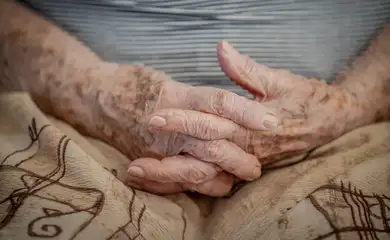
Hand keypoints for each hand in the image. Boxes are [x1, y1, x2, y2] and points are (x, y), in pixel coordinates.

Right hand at [75, 63, 277, 195]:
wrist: (94, 97)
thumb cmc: (134, 85)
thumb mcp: (168, 82)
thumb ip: (198, 97)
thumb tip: (231, 109)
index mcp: (176, 97)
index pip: (219, 104)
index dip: (247, 112)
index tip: (272, 121)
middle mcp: (169, 125)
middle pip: (213, 144)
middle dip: (239, 157)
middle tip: (256, 165)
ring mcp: (157, 146)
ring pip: (196, 169)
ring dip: (221, 176)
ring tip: (239, 179)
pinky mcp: (148, 161)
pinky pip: (175, 182)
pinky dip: (196, 186)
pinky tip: (213, 186)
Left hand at [132, 41, 361, 194]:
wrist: (331, 122)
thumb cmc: (307, 99)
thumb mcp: (279, 80)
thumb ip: (247, 70)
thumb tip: (221, 49)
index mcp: (253, 129)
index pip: (212, 128)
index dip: (183, 122)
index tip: (156, 118)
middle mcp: (246, 151)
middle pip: (201, 161)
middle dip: (167, 162)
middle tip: (133, 161)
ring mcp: (244, 163)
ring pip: (203, 178)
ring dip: (171, 180)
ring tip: (139, 176)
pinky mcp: (243, 167)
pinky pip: (211, 182)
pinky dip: (186, 183)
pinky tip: (162, 182)